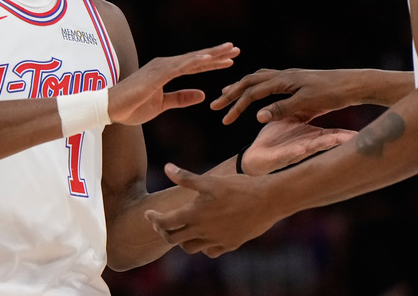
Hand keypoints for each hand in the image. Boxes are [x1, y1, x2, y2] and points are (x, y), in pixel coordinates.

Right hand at [108, 43, 239, 124]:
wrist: (110, 109)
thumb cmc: (132, 106)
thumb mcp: (162, 104)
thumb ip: (181, 98)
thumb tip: (202, 95)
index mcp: (167, 71)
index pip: (195, 66)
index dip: (213, 63)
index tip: (230, 59)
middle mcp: (165, 66)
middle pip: (196, 58)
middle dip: (217, 54)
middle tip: (236, 49)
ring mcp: (161, 68)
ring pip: (191, 60)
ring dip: (211, 55)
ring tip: (229, 50)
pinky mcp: (156, 75)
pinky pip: (179, 67)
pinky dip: (195, 62)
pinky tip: (208, 60)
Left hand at [145, 164, 277, 256]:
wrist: (268, 200)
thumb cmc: (239, 187)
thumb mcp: (210, 180)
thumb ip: (186, 177)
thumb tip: (166, 167)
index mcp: (195, 215)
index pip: (165, 223)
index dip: (154, 218)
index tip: (149, 213)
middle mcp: (202, 231)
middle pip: (173, 239)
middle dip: (163, 231)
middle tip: (161, 222)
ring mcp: (216, 241)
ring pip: (190, 248)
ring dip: (182, 240)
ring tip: (182, 228)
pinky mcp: (229, 245)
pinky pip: (210, 251)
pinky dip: (203, 245)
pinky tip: (205, 235)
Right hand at [211, 68, 352, 124]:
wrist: (354, 83)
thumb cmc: (333, 95)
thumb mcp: (307, 105)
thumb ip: (282, 109)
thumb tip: (256, 114)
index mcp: (284, 80)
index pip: (252, 92)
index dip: (236, 105)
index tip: (224, 118)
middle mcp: (284, 75)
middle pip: (250, 81)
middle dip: (232, 93)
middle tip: (215, 105)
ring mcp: (291, 76)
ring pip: (258, 78)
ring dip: (242, 87)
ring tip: (228, 95)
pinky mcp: (297, 80)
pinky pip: (269, 80)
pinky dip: (257, 86)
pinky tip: (257, 94)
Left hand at [241, 119, 354, 175]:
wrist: (256, 158)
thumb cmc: (275, 138)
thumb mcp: (291, 120)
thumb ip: (304, 112)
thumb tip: (315, 101)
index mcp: (309, 136)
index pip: (330, 134)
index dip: (344, 134)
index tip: (359, 132)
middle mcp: (305, 146)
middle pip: (325, 143)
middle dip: (340, 140)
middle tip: (355, 138)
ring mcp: (294, 153)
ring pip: (310, 149)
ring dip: (321, 146)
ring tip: (334, 142)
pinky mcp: (280, 158)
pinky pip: (289, 154)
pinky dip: (296, 152)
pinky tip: (302, 149)